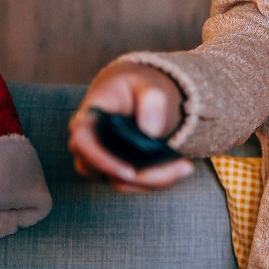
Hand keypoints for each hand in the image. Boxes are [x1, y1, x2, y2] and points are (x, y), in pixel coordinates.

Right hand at [68, 61, 194, 191]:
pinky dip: (156, 180)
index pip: (82, 141)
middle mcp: (87, 142)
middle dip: (145, 177)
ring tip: (186, 167)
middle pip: (105, 171)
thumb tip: (151, 132)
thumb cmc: (135, 88)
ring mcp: (97, 159)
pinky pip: (131, 183)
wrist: (132, 95)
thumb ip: (151, 100)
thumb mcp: (146, 84)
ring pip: (119, 182)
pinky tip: (181, 168)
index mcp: (89, 116)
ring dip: (154, 181)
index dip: (101, 160)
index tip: (130, 172)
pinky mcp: (113, 170)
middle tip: (184, 167)